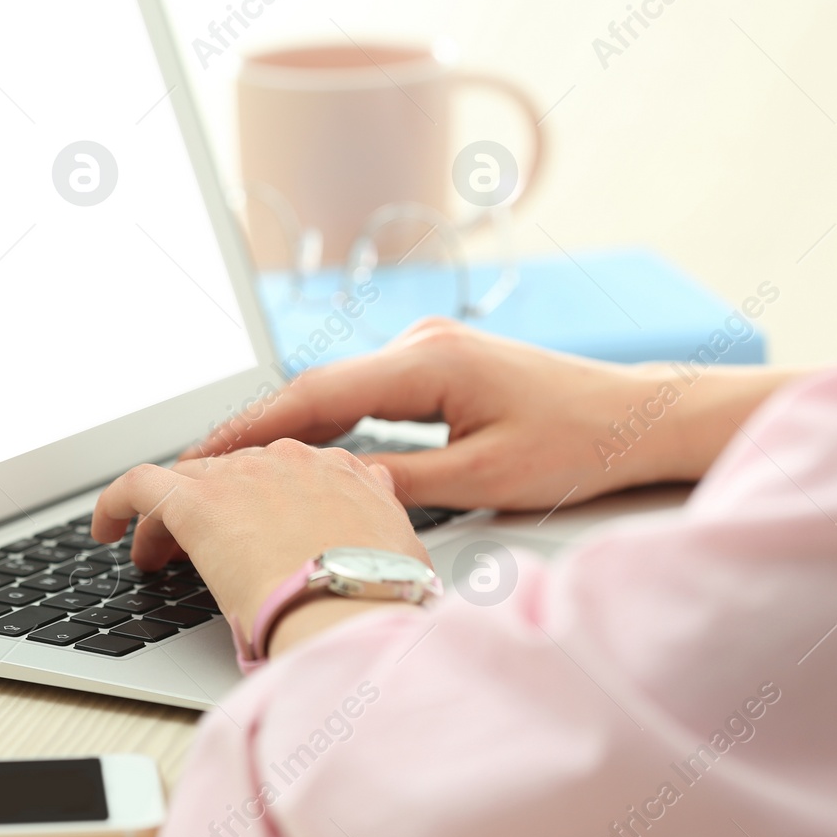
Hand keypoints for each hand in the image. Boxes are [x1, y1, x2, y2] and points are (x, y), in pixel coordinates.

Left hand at [90, 440, 429, 649]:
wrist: (351, 606)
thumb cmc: (379, 592)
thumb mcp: (400, 543)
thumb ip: (381, 508)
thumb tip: (379, 484)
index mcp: (336, 470)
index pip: (280, 473)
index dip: (254, 505)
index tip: (244, 535)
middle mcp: (288, 461)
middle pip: (230, 476)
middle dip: (210, 514)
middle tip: (195, 555)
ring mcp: (241, 476)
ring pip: (185, 483)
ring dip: (166, 521)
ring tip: (156, 559)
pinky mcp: (195, 499)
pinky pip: (138, 485)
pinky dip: (115, 503)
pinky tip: (103, 530)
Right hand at [185, 317, 804, 512]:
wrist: (644, 417)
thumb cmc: (581, 443)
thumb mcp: (487, 477)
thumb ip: (399, 484)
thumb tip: (327, 493)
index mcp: (427, 361)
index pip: (314, 396)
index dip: (250, 431)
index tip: (197, 459)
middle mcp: (420, 343)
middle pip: (313, 390)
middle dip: (253, 432)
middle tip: (192, 472)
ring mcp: (428, 350)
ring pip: (335, 392)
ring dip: (286, 429)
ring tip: (230, 470)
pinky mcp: (439, 368)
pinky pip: (364, 395)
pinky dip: (324, 424)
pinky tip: (299, 452)